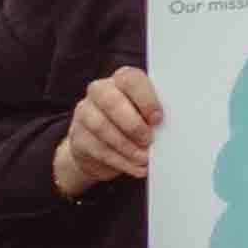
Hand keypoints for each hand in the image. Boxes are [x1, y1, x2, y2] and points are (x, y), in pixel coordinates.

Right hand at [48, 65, 162, 198]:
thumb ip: (153, 114)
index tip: (158, 119)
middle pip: (111, 102)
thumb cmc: (132, 124)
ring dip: (128, 147)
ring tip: (145, 158)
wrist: (99, 147)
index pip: (131, 80)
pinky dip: (121, 161)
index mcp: (122, 79)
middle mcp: (100, 91)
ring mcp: (85, 112)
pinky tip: (136, 168)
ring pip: (102, 127)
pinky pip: (98, 149)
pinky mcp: (77, 137)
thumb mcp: (144, 113)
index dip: (146, 99)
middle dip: (133, 124)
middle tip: (149, 140)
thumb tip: (170, 127)